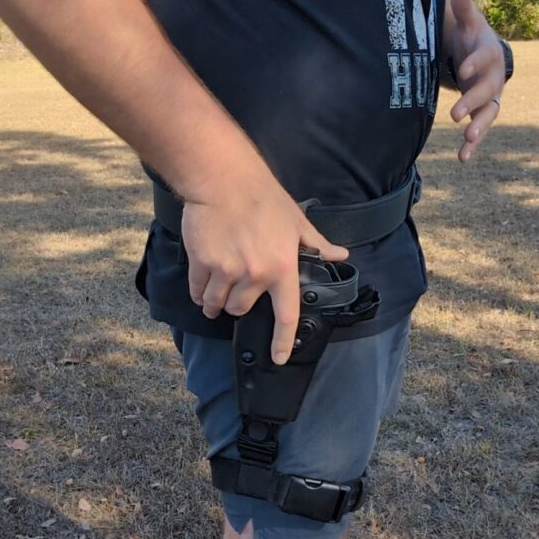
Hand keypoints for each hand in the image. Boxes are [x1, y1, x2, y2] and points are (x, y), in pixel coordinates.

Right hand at [181, 174, 348, 364]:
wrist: (224, 180)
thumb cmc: (264, 198)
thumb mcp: (297, 222)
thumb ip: (317, 245)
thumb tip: (340, 256)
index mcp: (282, 268)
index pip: (286, 314)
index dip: (282, 341)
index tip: (278, 358)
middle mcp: (255, 274)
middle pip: (241, 310)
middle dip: (238, 304)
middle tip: (237, 290)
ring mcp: (227, 270)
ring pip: (217, 303)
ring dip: (215, 302)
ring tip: (215, 292)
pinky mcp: (203, 263)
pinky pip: (197, 291)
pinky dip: (198, 292)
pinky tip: (201, 283)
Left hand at [447, 0, 506, 162]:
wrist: (486, 59)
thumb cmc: (473, 39)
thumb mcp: (469, 23)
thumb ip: (464, 6)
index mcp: (490, 54)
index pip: (484, 58)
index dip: (474, 63)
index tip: (462, 69)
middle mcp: (494, 79)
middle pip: (486, 91)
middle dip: (472, 102)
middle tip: (455, 113)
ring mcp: (490, 99)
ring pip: (488, 115)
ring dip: (478, 128)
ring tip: (467, 138)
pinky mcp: (483, 115)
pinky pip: (480, 131)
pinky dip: (472, 145)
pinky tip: (462, 158)